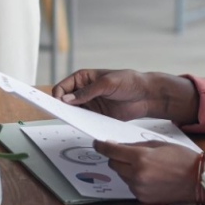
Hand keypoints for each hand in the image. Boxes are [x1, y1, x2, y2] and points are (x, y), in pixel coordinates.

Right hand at [51, 68, 198, 122]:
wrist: (146, 95)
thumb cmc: (128, 81)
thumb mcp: (107, 83)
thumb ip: (87, 92)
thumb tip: (67, 99)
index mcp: (83, 78)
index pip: (62, 87)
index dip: (58, 96)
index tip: (58, 105)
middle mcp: (84, 91)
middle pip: (65, 101)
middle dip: (62, 108)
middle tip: (61, 115)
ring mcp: (90, 104)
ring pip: (74, 112)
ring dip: (73, 117)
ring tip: (75, 121)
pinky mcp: (97, 115)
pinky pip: (85, 121)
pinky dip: (83, 124)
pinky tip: (85, 126)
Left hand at [93, 140, 198, 203]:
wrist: (197, 180)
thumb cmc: (181, 158)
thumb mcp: (157, 144)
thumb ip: (134, 146)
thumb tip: (116, 146)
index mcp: (140, 158)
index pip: (112, 151)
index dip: (102, 146)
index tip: (97, 144)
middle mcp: (137, 175)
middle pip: (114, 164)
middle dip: (117, 157)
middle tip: (129, 154)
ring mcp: (139, 189)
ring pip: (122, 175)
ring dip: (126, 169)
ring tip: (147, 166)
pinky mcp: (142, 198)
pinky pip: (130, 186)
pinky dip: (134, 179)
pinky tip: (150, 176)